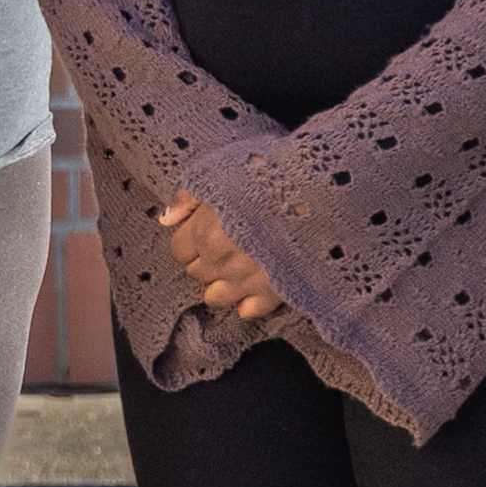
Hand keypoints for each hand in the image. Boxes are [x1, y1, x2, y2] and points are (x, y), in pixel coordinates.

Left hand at [153, 187, 282, 326]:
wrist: (319, 197)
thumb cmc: (269, 181)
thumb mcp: (223, 176)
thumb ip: (188, 198)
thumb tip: (166, 220)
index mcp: (204, 233)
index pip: (179, 252)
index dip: (191, 243)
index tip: (205, 234)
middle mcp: (220, 262)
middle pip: (196, 273)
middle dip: (207, 262)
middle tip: (229, 245)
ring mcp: (245, 281)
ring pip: (214, 297)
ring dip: (222, 284)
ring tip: (240, 266)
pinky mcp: (273, 293)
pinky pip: (247, 311)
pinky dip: (249, 300)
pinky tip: (259, 281)